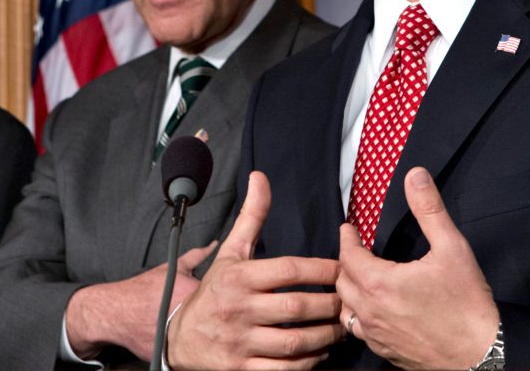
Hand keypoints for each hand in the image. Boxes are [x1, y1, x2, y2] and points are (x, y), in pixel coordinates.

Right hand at [65, 241, 214, 359]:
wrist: (117, 311)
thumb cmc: (145, 289)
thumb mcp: (173, 267)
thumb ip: (197, 256)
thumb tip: (214, 245)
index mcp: (193, 294)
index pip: (222, 296)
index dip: (223, 296)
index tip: (220, 295)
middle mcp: (187, 317)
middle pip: (215, 318)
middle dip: (216, 315)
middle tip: (208, 312)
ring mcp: (178, 339)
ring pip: (202, 338)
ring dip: (203, 332)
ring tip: (194, 326)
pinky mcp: (168, 356)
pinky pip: (186, 352)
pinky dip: (188, 345)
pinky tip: (184, 338)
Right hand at [167, 171, 344, 370]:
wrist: (179, 338)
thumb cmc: (214, 290)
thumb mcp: (231, 252)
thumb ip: (252, 215)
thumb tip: (260, 177)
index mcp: (240, 277)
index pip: (289, 270)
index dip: (321, 269)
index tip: (342, 269)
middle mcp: (240, 309)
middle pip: (297, 306)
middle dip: (330, 305)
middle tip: (349, 301)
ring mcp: (241, 342)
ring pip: (294, 341)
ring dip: (325, 336)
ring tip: (342, 327)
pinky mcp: (242, 370)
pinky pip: (283, 369)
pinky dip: (308, 363)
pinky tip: (321, 352)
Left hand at [337, 167, 498, 369]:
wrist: (482, 355)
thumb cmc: (467, 303)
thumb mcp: (452, 247)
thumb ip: (429, 208)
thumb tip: (415, 176)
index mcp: (381, 285)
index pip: (348, 256)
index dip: (347, 239)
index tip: (348, 228)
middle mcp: (372, 313)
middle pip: (343, 282)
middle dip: (346, 261)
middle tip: (356, 248)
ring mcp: (377, 337)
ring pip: (347, 310)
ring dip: (349, 290)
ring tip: (360, 276)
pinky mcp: (386, 353)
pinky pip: (359, 332)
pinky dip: (358, 315)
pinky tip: (371, 308)